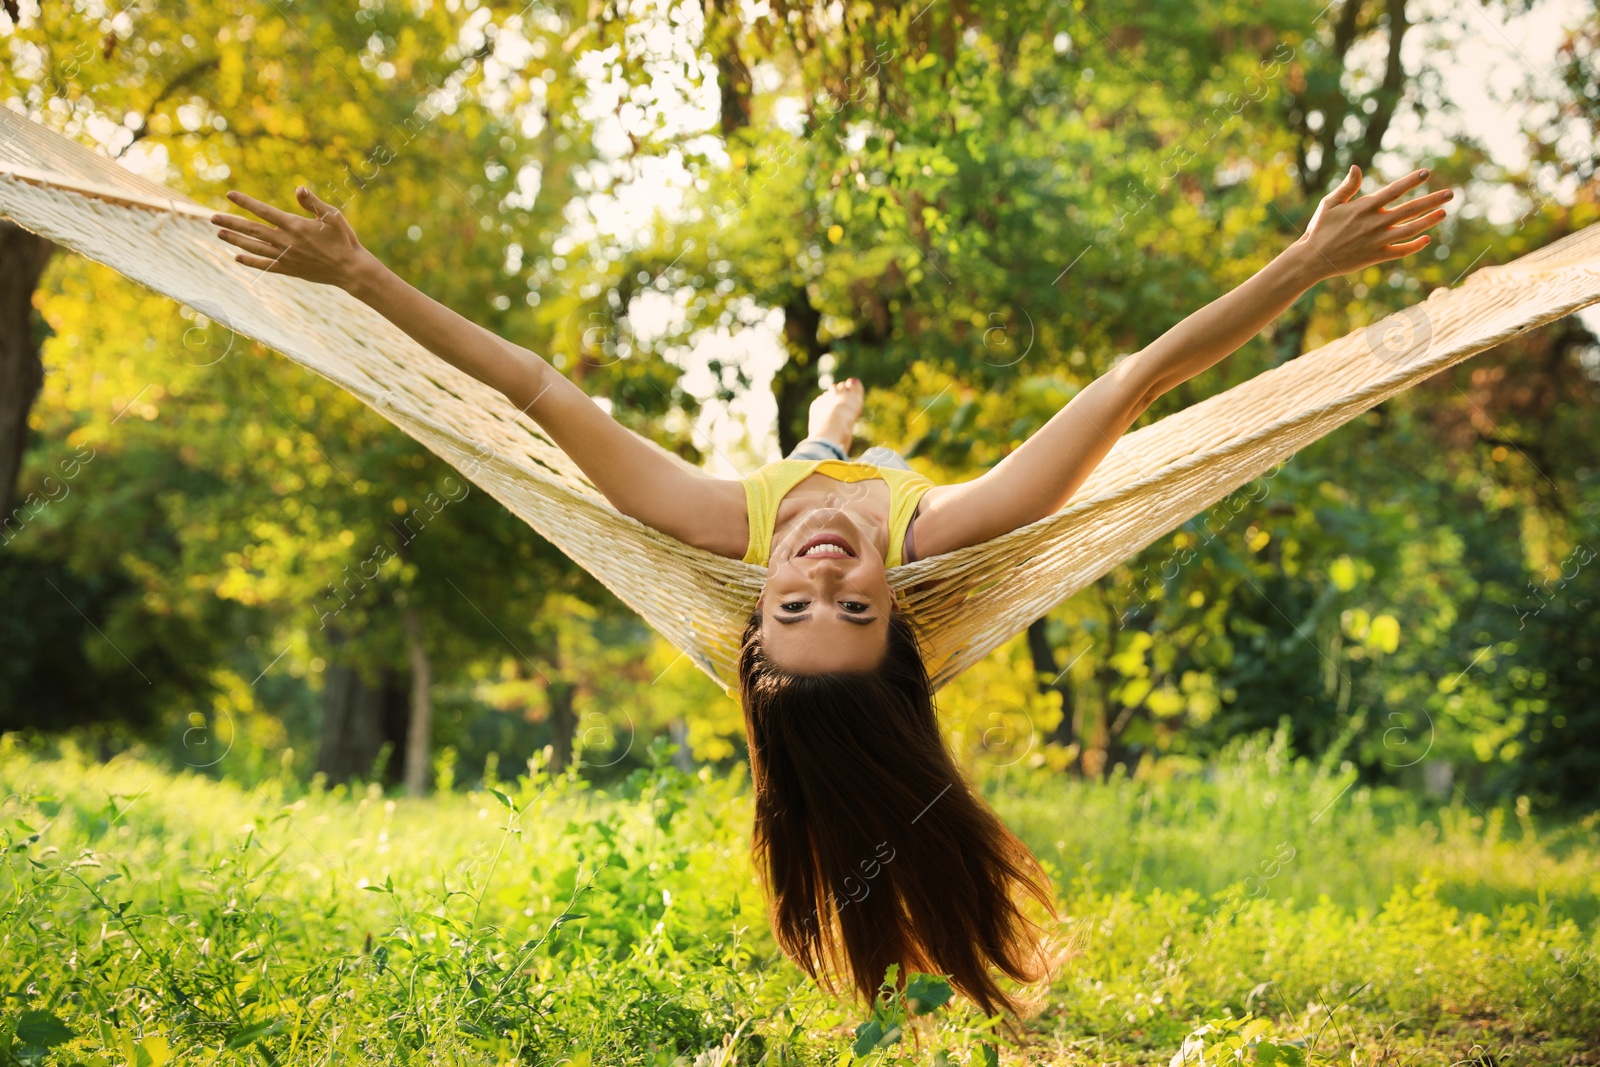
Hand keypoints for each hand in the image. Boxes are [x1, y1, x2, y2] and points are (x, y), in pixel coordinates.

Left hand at [210, 187, 375, 288]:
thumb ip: (313, 202)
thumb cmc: (344, 239)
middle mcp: (286, 242)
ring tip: (219, 233)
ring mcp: (286, 257)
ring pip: (253, 248)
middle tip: (211, 217)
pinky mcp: (289, 270)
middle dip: (230, 222)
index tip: (230, 194)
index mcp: (294, 225)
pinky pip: (264, 265)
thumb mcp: (332, 215)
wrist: (351, 269)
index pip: (263, 211)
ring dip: (234, 240)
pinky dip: (250, 261)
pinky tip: (237, 258)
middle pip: (251, 230)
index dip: (245, 202)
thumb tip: (298, 189)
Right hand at [1295, 165, 1452, 279]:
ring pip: (1411, 229)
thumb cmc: (1320, 228)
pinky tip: (1426, 239)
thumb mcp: (1330, 204)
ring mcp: (1378, 240)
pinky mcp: (1377, 256)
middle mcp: (1375, 222)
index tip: (1427, 173)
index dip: (1411, 181)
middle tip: (1451, 193)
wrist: (1313, 259)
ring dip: (1429, 220)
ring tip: (1444, 212)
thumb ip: (1347, 187)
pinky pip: (1401, 250)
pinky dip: (1415, 245)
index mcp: (1365, 207)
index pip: (1394, 190)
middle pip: (1410, 209)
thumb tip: (1357, 167)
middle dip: (1432, 200)